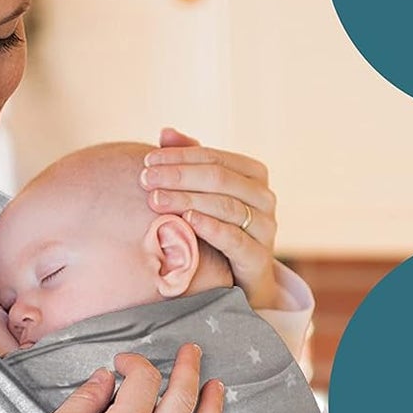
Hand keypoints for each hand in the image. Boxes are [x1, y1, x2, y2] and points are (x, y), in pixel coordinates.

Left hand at [141, 126, 285, 312]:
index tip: (147, 160)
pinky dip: (211, 228)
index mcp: (253, 175)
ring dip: (187, 200)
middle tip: (145, 179)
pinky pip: (235, 239)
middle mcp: (264, 198)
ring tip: (155, 200)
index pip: (214, 157)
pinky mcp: (259, 258)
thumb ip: (188, 163)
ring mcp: (266, 228)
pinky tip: (187, 221)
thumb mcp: (203, 193)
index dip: (180, 157)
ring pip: (226, 207)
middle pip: (219, 179)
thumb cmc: (216, 228)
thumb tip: (166, 132)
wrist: (237, 280)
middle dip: (179, 176)